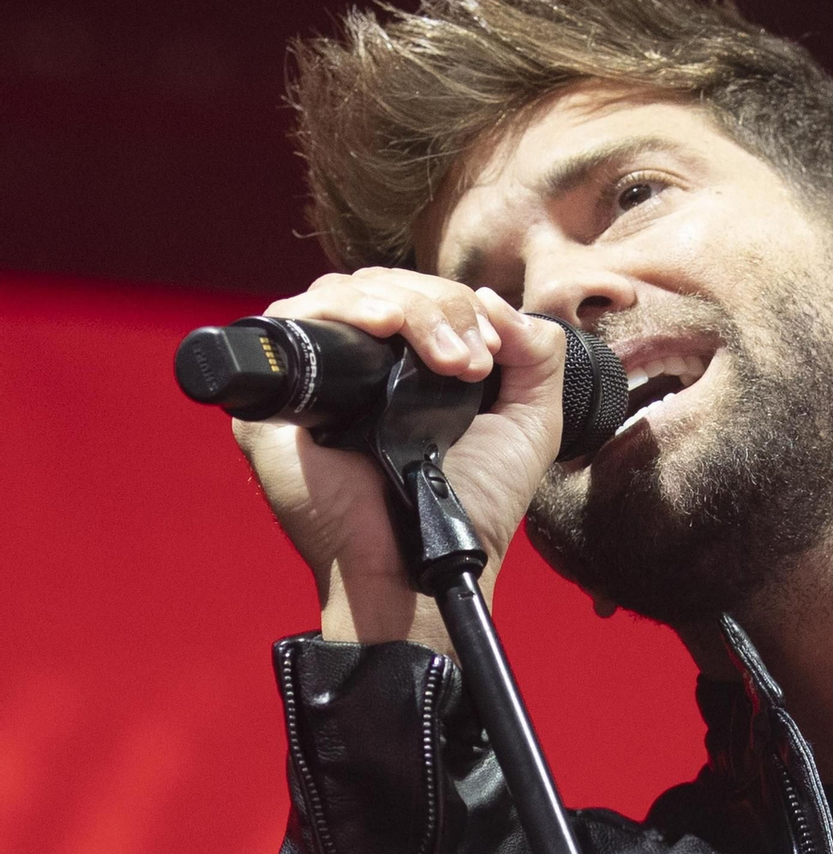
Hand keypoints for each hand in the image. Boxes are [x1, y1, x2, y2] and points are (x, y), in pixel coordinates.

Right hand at [234, 272, 570, 648]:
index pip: (416, 295)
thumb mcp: (529, 424)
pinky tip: (385, 327)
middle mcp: (356, 367)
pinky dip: (343, 310)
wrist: (429, 567)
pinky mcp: (275, 397)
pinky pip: (292, 321)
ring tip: (446, 359)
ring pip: (343, 292)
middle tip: (471, 362)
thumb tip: (491, 299)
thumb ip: (537, 354)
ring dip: (407, 307)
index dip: (454, 304)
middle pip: (382, 286)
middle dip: (438, 306)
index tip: (490, 351)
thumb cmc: (473, 510)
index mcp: (405, 367)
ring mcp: (315, 379)